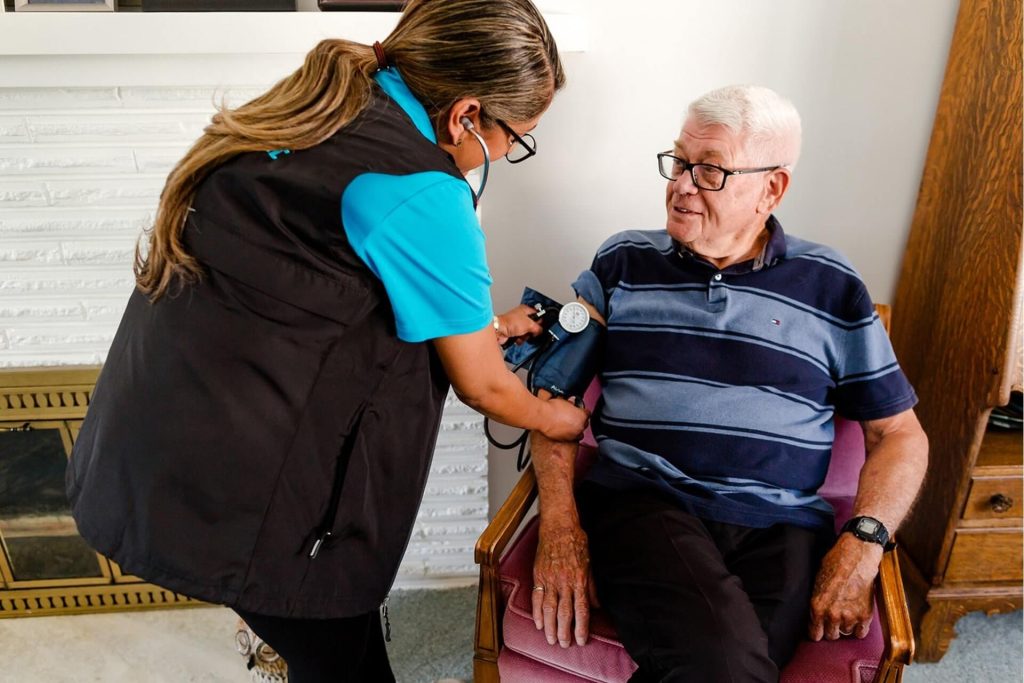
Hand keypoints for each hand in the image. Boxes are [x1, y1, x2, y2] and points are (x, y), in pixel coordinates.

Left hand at [494, 304, 543, 345]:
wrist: (499, 331)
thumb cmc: (510, 323)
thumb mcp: (529, 324)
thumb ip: (538, 327)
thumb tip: (540, 331)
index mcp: (525, 310)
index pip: (537, 314)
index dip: (540, 320)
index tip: (541, 326)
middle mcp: (520, 316)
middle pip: (532, 325)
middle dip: (531, 331)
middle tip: (529, 331)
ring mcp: (516, 325)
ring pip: (527, 333)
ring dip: (525, 336)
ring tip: (521, 335)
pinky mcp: (513, 332)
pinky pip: (521, 338)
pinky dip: (520, 339)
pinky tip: (517, 338)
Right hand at [532, 519, 598, 646]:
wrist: (558, 526)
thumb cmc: (576, 542)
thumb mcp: (590, 563)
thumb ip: (592, 586)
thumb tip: (596, 605)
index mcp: (580, 580)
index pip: (581, 610)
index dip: (581, 628)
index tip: (581, 641)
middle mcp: (564, 582)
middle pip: (564, 613)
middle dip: (564, 632)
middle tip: (564, 645)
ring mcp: (550, 579)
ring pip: (549, 608)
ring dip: (549, 626)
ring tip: (550, 639)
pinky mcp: (538, 575)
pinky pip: (537, 597)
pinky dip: (537, 612)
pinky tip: (538, 623)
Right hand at [538, 396, 588, 441]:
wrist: (542, 417)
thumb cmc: (552, 409)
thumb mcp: (564, 401)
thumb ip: (571, 403)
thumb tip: (572, 402)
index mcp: (582, 416)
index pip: (588, 414)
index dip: (582, 411)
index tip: (579, 410)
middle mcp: (579, 427)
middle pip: (584, 424)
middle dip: (579, 420)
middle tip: (572, 416)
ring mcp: (573, 435)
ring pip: (578, 433)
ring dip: (575, 429)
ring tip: (568, 424)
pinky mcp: (565, 440)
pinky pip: (570, 437)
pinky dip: (568, 434)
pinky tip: (562, 429)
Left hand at [808, 533, 882, 640]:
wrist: (857, 557)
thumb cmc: (835, 564)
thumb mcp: (817, 581)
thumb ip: (816, 600)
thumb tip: (814, 612)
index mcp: (817, 606)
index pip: (814, 633)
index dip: (816, 632)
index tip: (819, 630)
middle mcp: (832, 614)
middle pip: (830, 636)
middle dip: (831, 629)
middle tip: (834, 619)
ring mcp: (850, 616)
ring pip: (845, 633)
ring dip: (846, 626)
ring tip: (847, 613)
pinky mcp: (865, 615)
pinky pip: (861, 633)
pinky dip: (859, 628)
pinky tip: (857, 619)